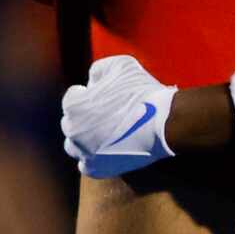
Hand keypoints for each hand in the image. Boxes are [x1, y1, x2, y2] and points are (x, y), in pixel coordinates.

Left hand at [61, 54, 177, 179]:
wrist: (164, 122)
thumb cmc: (143, 92)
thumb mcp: (120, 65)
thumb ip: (99, 69)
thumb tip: (92, 80)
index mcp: (74, 105)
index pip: (72, 97)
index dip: (87, 93)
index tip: (102, 94)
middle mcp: (73, 130)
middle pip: (71, 122)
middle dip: (83, 116)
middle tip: (104, 114)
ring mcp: (84, 152)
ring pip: (73, 145)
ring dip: (83, 139)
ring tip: (101, 134)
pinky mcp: (97, 168)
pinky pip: (85, 165)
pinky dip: (91, 159)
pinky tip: (103, 152)